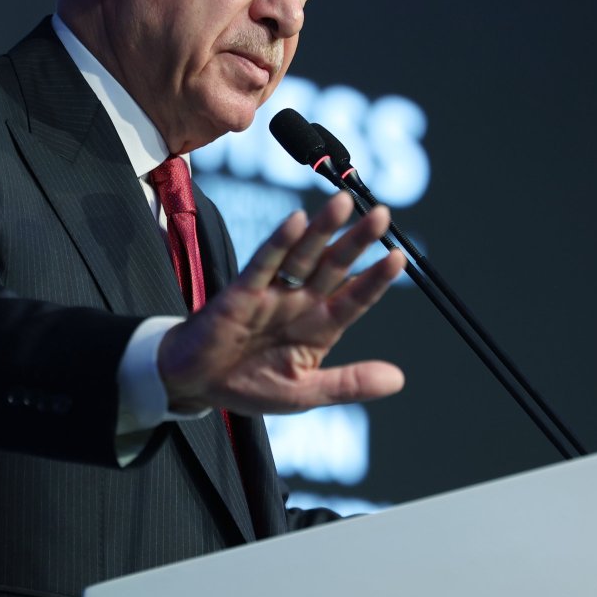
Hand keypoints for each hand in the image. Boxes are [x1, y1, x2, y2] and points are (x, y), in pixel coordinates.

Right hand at [157, 191, 406, 414]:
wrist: (196, 384)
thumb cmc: (250, 384)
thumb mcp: (305, 393)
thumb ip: (348, 384)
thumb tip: (398, 380)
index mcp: (320, 327)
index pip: (355, 298)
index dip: (376, 279)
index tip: (400, 258)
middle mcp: (300, 303)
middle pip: (334, 266)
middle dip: (357, 241)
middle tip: (383, 215)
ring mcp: (272, 294)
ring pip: (303, 256)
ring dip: (323, 229)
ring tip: (345, 202)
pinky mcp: (241, 292)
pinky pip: (263, 262)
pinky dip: (279, 242)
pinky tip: (297, 221)